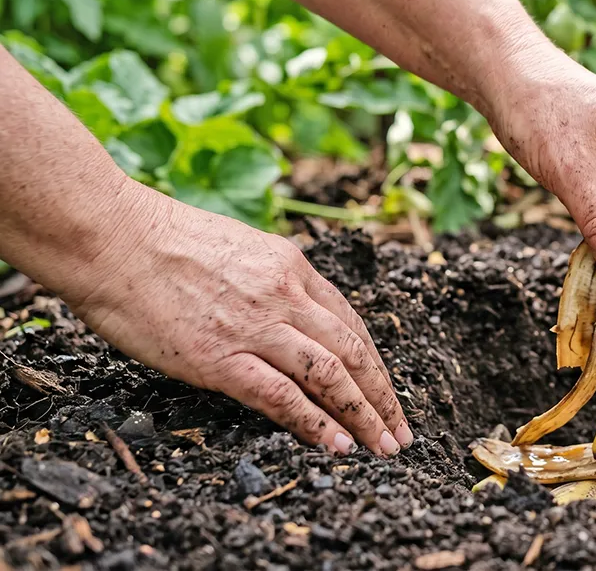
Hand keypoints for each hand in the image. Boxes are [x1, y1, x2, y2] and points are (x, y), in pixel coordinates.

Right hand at [55, 183, 410, 456]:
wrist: (109, 235)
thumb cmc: (158, 241)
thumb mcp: (237, 248)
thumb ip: (268, 282)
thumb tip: (283, 316)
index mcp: (290, 265)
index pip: (349, 321)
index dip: (373, 362)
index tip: (386, 391)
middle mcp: (285, 294)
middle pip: (352, 351)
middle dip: (382, 396)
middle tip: (399, 431)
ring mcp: (255, 326)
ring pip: (330, 375)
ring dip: (362, 415)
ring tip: (381, 446)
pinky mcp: (221, 357)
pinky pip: (282, 396)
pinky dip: (315, 423)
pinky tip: (336, 445)